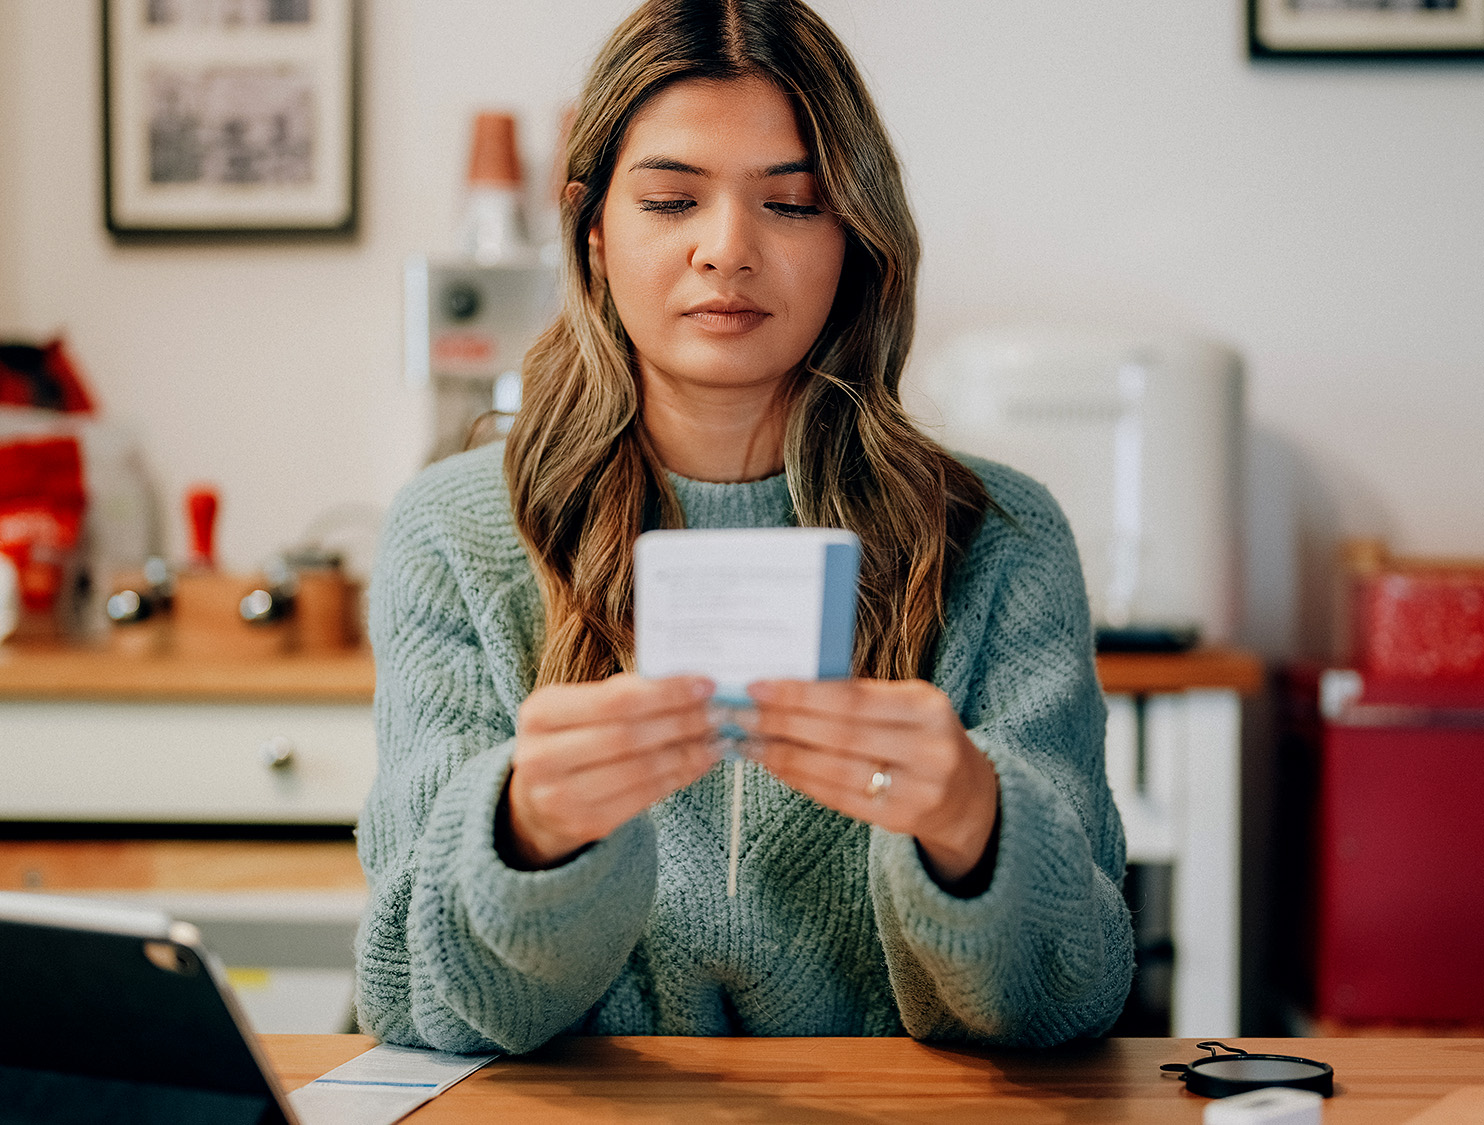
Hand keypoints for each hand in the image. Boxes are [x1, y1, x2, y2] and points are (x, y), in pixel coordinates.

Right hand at [504, 674, 718, 868]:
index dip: (666, 692)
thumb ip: (623, 694)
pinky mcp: (584, 824)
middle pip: (629, 735)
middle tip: (719, 712)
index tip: (706, 684)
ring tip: (717, 737)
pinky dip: (679, 777)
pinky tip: (700, 762)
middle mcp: (541, 755)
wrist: (537, 800)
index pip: (614, 700)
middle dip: (682, 721)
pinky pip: (643, 798)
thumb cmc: (571, 739)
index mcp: (540, 712)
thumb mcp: (579, 708)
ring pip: (640, 769)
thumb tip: (692, 685)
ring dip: (687, 752)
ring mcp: (559, 796)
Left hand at [746, 679, 998, 887]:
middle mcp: (929, 748)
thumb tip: (786, 686)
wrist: (967, 795)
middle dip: (783, 723)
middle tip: (740, 714)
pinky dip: (802, 780)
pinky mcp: (902, 819)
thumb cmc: (922, 736)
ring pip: (835, 769)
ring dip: (784, 755)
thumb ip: (858, 696)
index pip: (852, 699)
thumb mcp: (907, 706)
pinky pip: (840, 798)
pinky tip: (776, 766)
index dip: (801, 694)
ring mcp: (919, 788)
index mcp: (927, 706)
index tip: (758, 687)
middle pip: (840, 734)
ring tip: (749, 742)